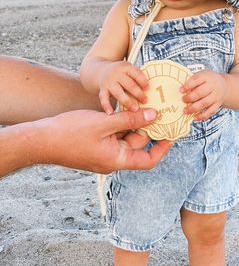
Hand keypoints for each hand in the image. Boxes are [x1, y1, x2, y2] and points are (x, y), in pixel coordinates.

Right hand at [39, 108, 172, 171]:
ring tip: (143, 104)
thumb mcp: (104, 123)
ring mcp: (103, 152)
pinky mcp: (95, 144)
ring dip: (133, 122)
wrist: (40, 139)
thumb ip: (130, 120)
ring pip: (126, 136)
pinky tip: (124, 107)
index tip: (172, 134)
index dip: (162, 148)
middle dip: (147, 127)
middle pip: (138, 144)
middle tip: (160, 109)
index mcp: (117, 159)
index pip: (148, 160)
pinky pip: (114, 134)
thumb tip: (154, 116)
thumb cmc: (70, 133)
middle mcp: (112, 159)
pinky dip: (121, 122)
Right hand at [98, 61, 148, 114]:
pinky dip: (106, 106)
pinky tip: (111, 113)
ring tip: (135, 109)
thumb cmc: (123, 74)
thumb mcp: (130, 71)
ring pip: (118, 92)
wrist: (102, 71)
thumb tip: (154, 90)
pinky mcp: (102, 90)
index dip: (142, 81)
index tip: (148, 88)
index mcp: (126, 67)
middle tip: (146, 101)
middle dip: (138, 93)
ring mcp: (109, 82)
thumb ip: (138, 78)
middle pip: (129, 84)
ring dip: (127, 101)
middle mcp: (117, 74)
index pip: (136, 73)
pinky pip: (104, 98)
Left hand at [180, 69, 226, 120]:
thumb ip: (192, 81)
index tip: (180, 90)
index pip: (196, 80)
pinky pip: (210, 111)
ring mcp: (216, 96)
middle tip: (183, 100)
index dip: (188, 86)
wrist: (224, 85)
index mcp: (206, 76)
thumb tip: (181, 91)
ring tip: (185, 111)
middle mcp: (212, 86)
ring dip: (193, 108)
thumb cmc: (208, 80)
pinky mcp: (218, 104)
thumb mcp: (201, 75)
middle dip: (190, 98)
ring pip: (205, 103)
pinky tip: (194, 117)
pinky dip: (202, 116)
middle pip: (200, 93)